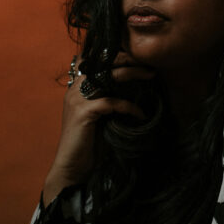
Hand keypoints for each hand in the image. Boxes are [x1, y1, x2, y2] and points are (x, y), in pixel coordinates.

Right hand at [43, 52, 154, 203]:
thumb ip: (110, 101)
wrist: (73, 168)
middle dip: (127, 59)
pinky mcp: (83, 113)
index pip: (95, 61)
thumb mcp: (101, 118)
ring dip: (131, 73)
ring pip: (107, 76)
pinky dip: (129, 106)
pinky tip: (141, 114)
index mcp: (77, 88)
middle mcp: (75, 89)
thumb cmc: (89, 145)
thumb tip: (136, 90)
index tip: (139, 58)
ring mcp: (77, 100)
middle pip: (102, 63)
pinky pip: (111, 102)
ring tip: (150, 75)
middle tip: (148, 63)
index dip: (116, 56)